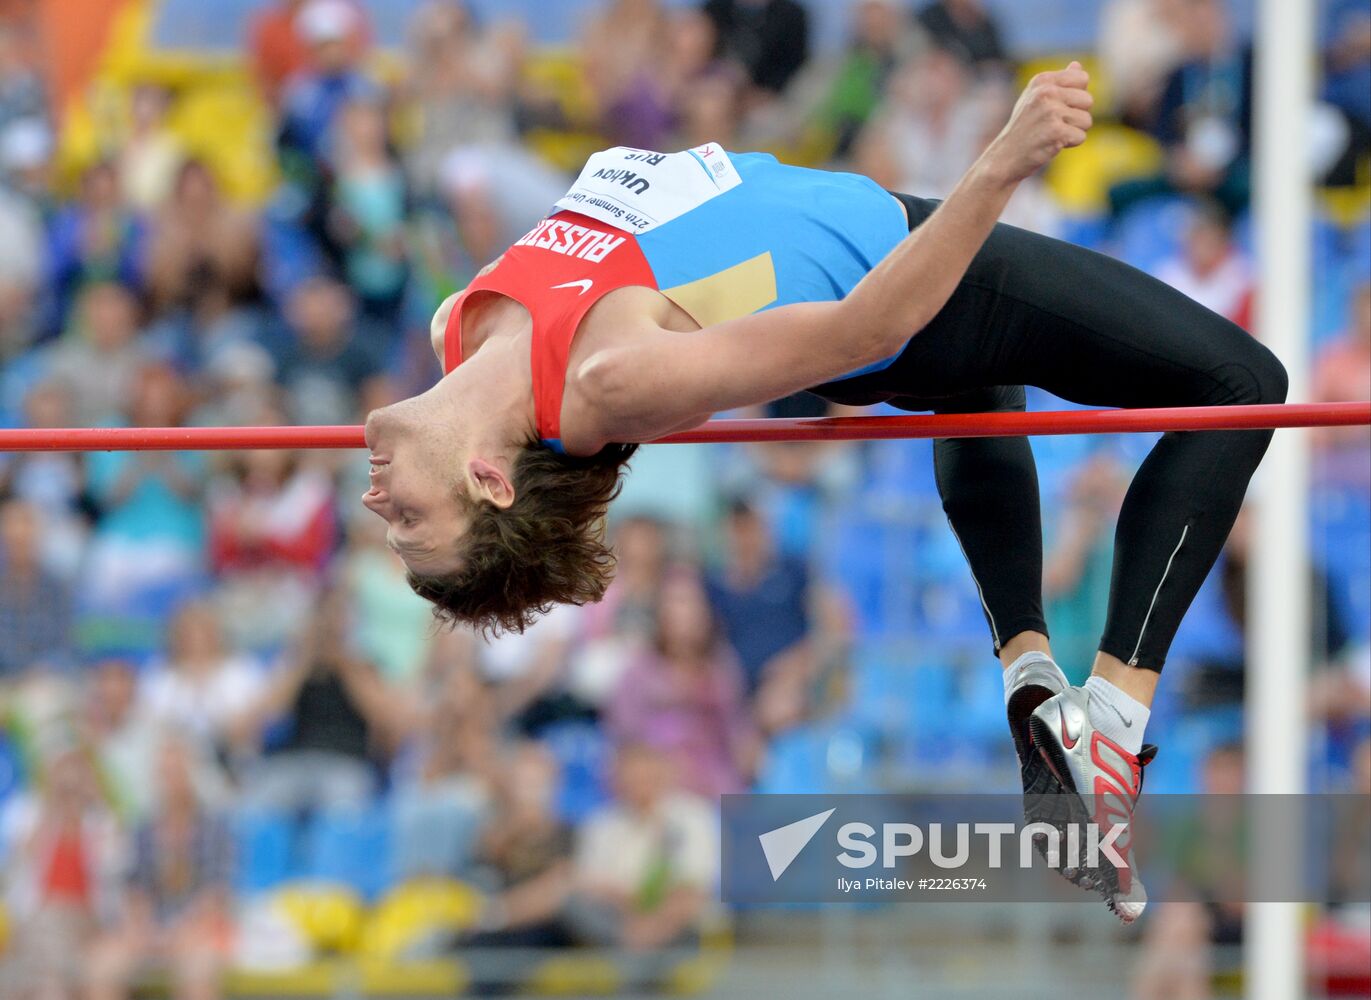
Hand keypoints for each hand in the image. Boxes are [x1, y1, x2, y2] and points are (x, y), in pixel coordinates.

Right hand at [984, 62, 1092, 184]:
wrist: (1006, 156)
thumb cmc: (1024, 127)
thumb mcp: (1035, 98)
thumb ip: (1058, 82)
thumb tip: (1077, 65)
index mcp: (1043, 80)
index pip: (1082, 78)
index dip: (1076, 96)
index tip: (1058, 107)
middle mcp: (1046, 92)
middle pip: (1087, 100)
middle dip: (1077, 115)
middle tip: (1054, 124)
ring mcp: (1051, 111)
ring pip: (1086, 120)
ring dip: (1074, 131)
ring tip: (1052, 134)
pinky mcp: (1056, 131)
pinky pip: (1081, 137)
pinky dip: (1070, 144)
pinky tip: (1052, 144)